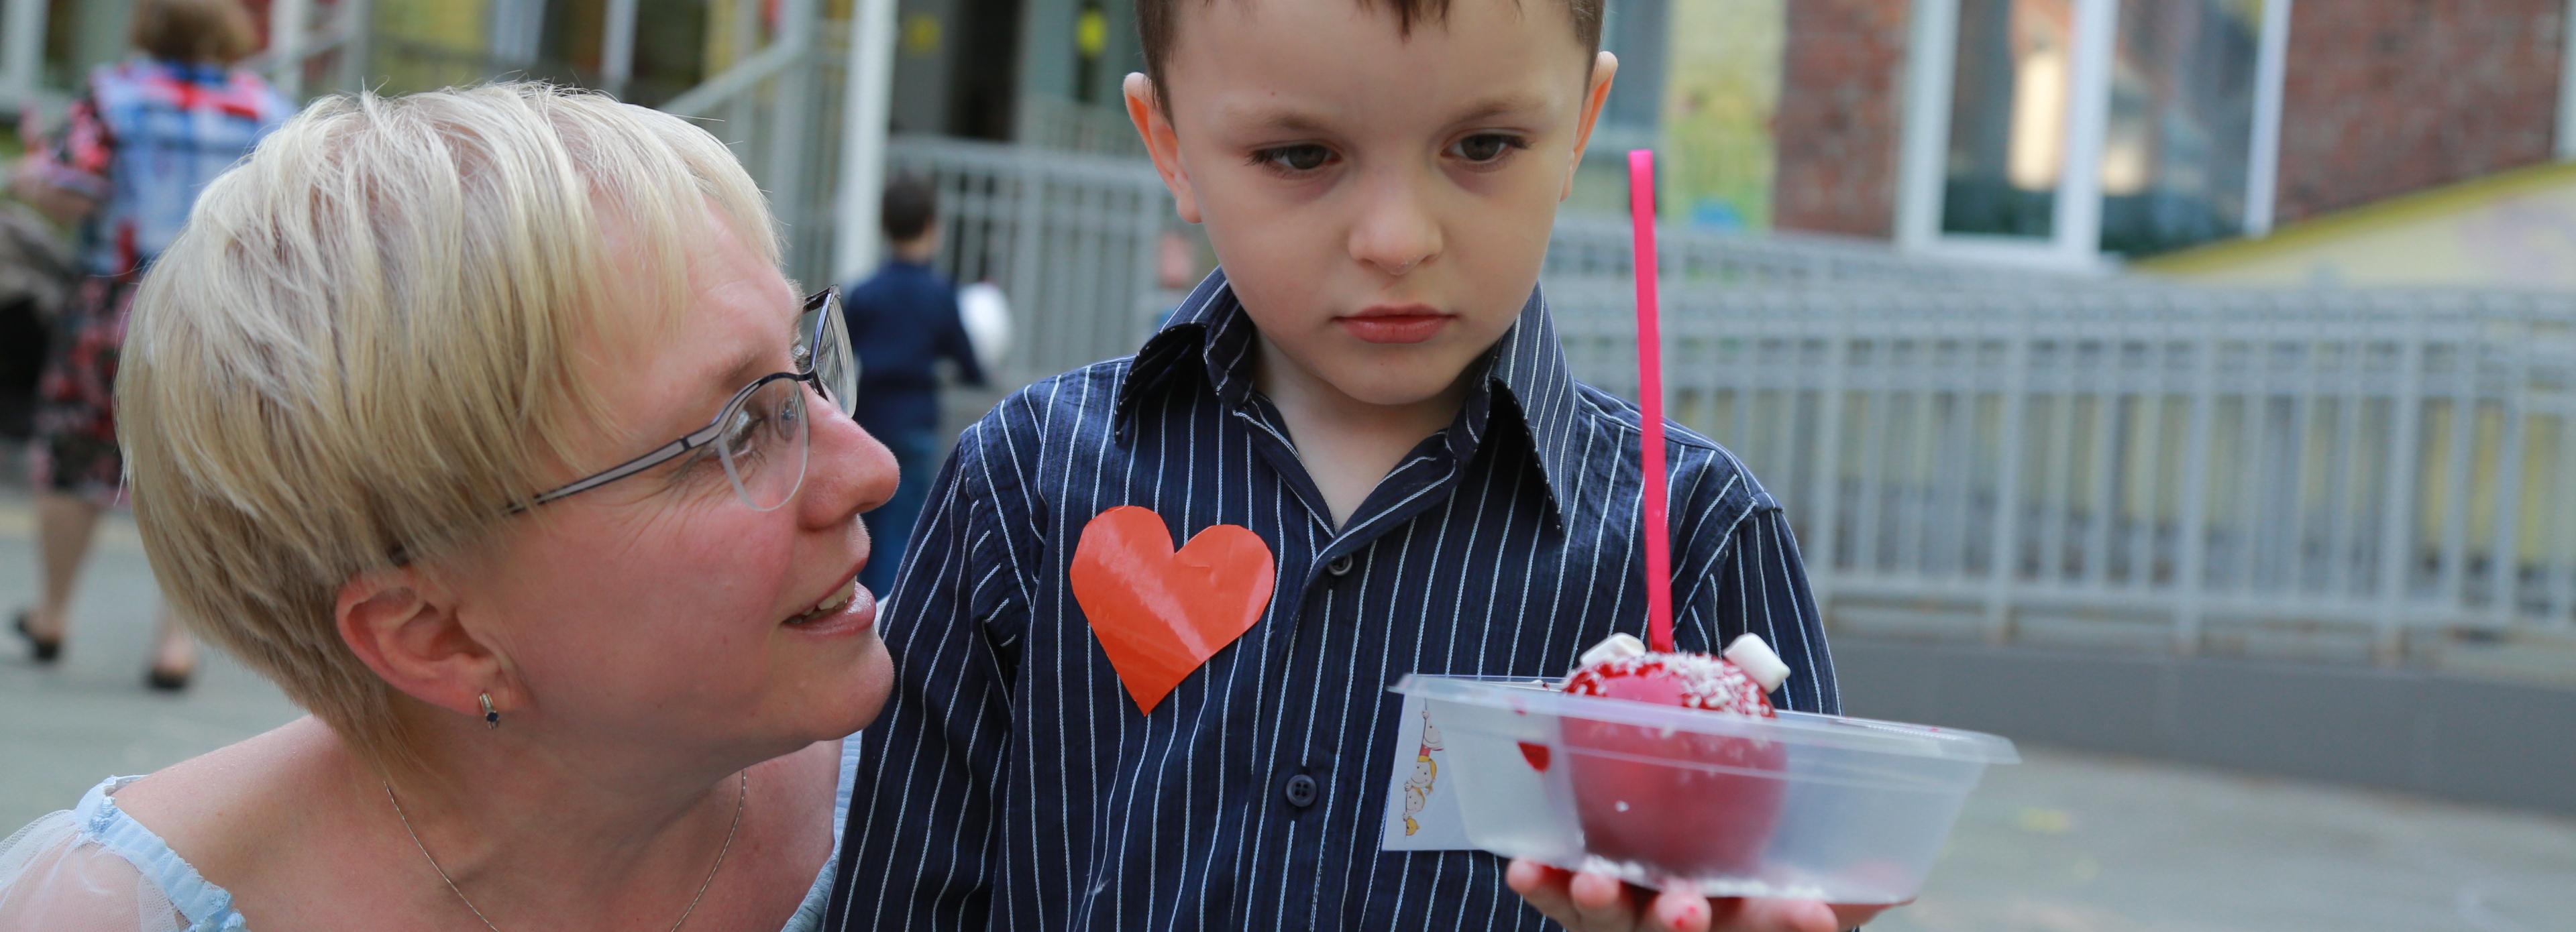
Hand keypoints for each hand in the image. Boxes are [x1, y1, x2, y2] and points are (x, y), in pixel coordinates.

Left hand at [1505, 859, 1893, 931]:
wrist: (1679, 881)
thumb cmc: (1752, 891)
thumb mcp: (1803, 893)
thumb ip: (1845, 888)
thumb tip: (1896, 878)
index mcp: (1743, 925)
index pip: (1773, 928)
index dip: (1792, 926)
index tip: (1812, 915)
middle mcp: (1681, 930)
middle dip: (1682, 924)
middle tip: (1686, 909)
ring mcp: (1626, 924)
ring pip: (1611, 920)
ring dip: (1601, 900)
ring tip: (1594, 880)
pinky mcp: (1577, 905)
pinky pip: (1555, 898)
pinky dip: (1540, 881)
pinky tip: (1522, 864)